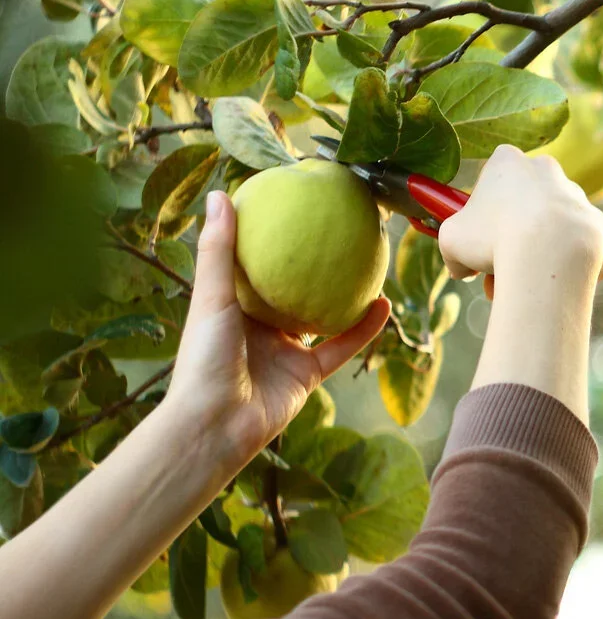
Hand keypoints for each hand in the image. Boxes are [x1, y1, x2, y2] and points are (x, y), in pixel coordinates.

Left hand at [166, 191, 390, 465]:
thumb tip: (221, 193)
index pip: (253, 268)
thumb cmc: (203, 359)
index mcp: (234, 309)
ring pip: (322, 318)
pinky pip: (341, 347)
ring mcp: (285, 352)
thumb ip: (219, 249)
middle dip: (313, 267)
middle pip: (291, 291)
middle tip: (338, 233)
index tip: (291, 210)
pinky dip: (364, 329)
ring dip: (345, 296)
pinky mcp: (308, 375)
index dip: (270, 242)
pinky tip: (383, 305)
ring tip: (371, 265)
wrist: (215, 425)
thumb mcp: (212, 298)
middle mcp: (260, 328)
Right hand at [438, 145, 602, 293]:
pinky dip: (568, 266)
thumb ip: (452, 248)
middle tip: (499, 269)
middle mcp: (548, 172)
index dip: (483, 213)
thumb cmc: (494, 239)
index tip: (479, 240)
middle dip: (511, 238)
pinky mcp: (602, 227)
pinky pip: (581, 249)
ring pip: (553, 230)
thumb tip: (460, 268)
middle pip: (525, 206)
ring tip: (524, 282)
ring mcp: (579, 198)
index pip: (492, 180)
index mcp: (509, 163)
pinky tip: (555, 282)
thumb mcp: (451, 241)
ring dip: (538, 254)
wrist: (550, 254)